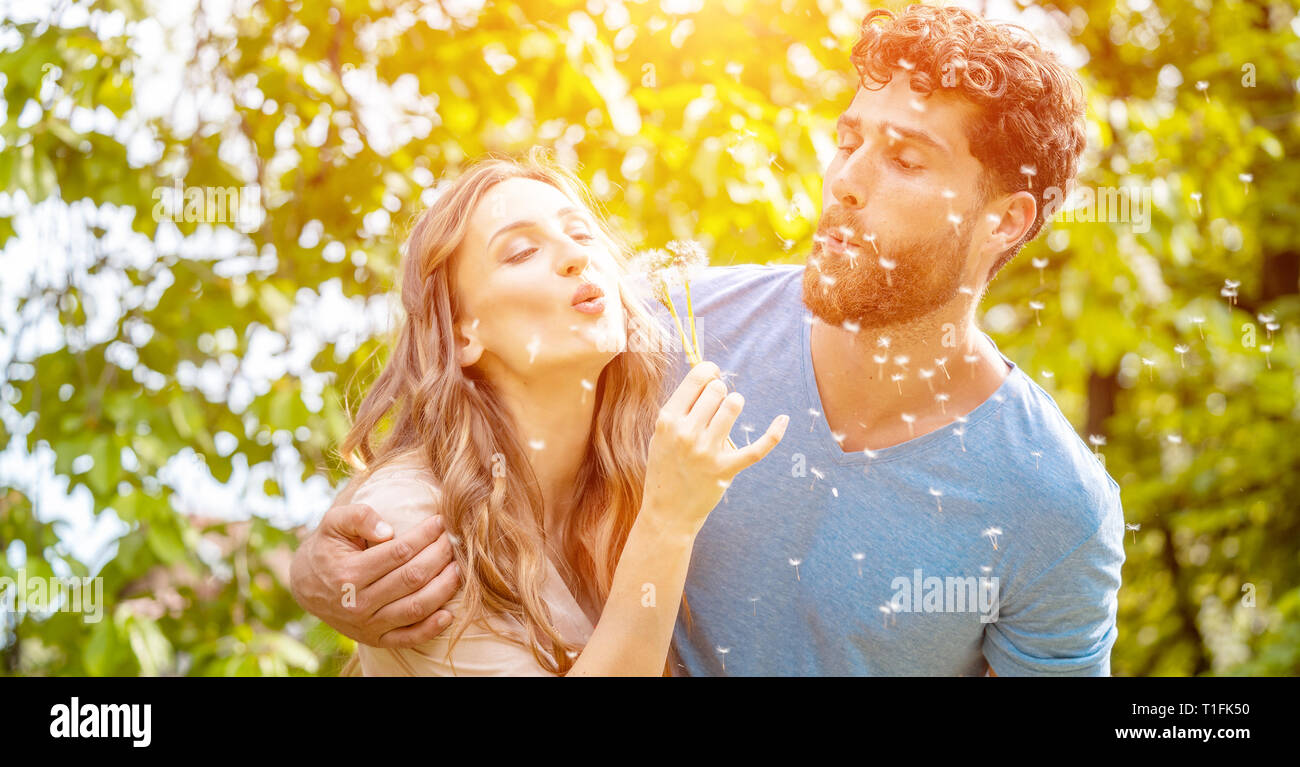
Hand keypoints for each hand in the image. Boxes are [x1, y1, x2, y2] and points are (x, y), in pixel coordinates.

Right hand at [289, 499, 460, 647]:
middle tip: (452, 541)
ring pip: (416, 607)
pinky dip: (432, 628)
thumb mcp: (333, 523)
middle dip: (439, 556)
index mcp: (349, 573)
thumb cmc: (327, 547)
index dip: (425, 535)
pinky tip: (449, 612)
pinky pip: (409, 638)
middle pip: (412, 578)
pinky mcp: (375, 639)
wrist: (306, 585)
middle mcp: (358, 603)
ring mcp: (367, 625)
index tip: (440, 522)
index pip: (399, 552)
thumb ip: (359, 517)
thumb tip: (389, 530)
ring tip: (457, 568)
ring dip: (443, 588)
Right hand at [641, 360, 787, 537]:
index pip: (697, 379)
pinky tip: (783, 420)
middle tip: (715, 406)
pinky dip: (774, 433)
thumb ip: (680, 408)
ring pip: (734, 405)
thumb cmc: (665, 469)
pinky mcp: (726, 469)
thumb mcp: (661, 435)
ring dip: (735, 405)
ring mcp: (707, 452)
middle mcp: (686, 433)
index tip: (713, 375)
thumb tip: (708, 376)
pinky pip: (757, 447)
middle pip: (717, 390)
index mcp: (668, 420)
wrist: (666, 513)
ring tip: (728, 415)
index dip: (709, 370)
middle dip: (720, 392)